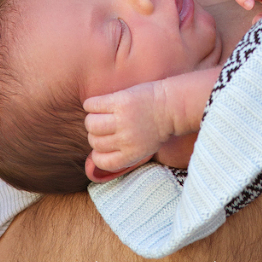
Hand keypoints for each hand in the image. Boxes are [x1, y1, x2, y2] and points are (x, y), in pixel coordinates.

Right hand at [84, 68, 222, 180]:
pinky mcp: (120, 100)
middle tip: (107, 125)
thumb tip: (91, 161)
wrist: (171, 105)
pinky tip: (99, 104)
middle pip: (94, 140)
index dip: (98, 152)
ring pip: (90, 123)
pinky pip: (92, 105)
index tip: (105, 143)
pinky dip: (91, 104)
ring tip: (102, 114)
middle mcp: (125, 139)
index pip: (100, 161)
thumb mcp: (141, 150)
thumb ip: (119, 156)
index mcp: (131, 154)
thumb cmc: (155, 128)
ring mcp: (122, 119)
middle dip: (96, 134)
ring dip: (92, 118)